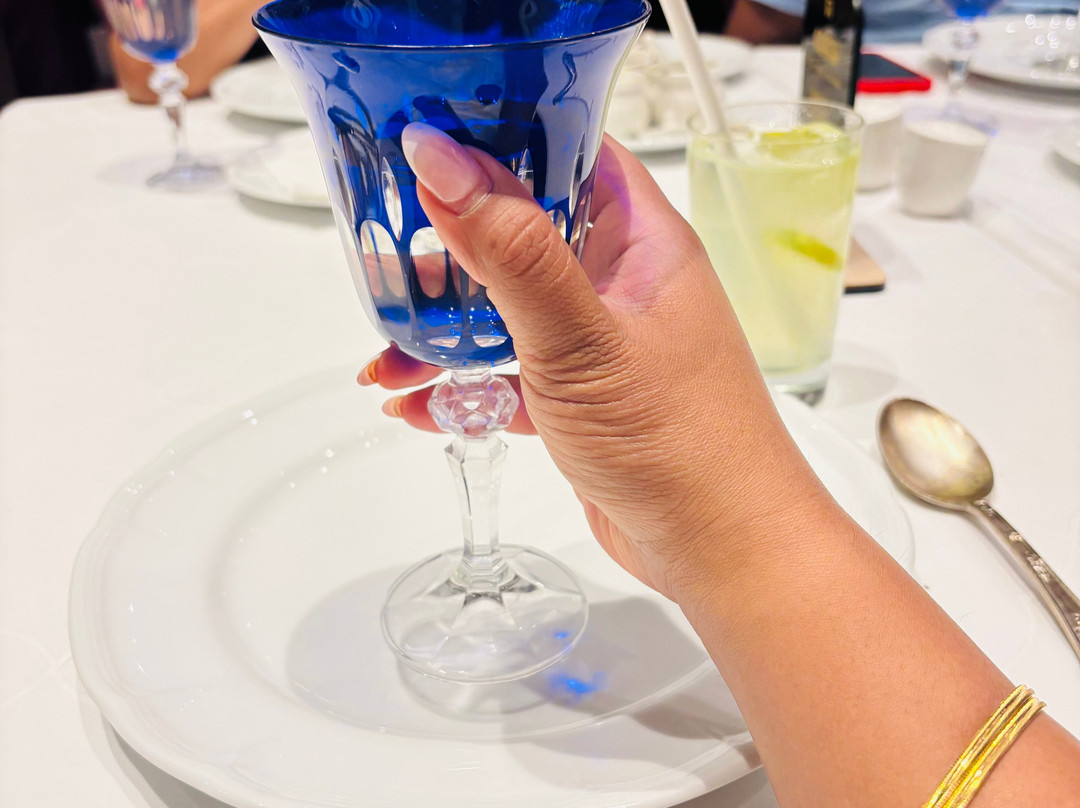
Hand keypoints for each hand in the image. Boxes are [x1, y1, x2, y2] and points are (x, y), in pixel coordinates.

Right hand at [360, 124, 839, 605]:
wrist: (722, 550)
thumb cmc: (682, 444)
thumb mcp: (581, 338)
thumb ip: (510, 250)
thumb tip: (443, 161)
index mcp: (641, 241)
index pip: (570, 150)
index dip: (501, 135)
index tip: (427, 137)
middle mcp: (621, 282)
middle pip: (524, 230)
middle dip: (452, 244)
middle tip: (386, 253)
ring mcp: (601, 340)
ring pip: (509, 307)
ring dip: (448, 326)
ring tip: (387, 351)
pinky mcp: (583, 396)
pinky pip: (512, 373)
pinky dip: (467, 384)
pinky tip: (419, 405)